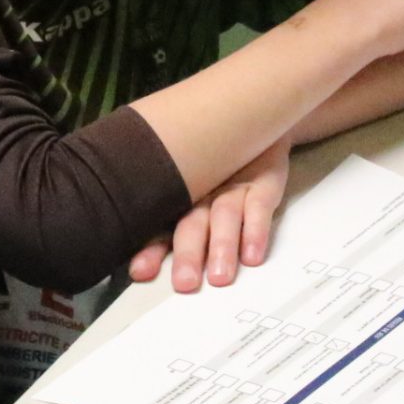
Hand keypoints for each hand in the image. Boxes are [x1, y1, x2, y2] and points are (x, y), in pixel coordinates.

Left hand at [130, 137, 289, 292]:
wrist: (255, 120)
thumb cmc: (219, 168)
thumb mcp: (193, 193)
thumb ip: (169, 229)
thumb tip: (138, 271)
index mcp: (181, 198)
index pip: (163, 227)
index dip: (151, 249)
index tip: (140, 272)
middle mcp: (204, 193)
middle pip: (192, 224)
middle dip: (188, 254)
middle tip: (185, 283)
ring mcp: (235, 187)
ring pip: (225, 216)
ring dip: (222, 246)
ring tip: (220, 276)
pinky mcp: (265, 181)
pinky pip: (260, 205)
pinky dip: (256, 230)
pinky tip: (253, 255)